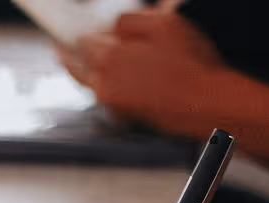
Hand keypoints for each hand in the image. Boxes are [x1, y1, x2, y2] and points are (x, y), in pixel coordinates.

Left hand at [56, 11, 226, 134]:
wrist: (206, 105)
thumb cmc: (191, 66)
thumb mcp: (165, 24)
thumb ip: (132, 21)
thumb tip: (114, 27)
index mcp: (108, 57)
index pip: (81, 41)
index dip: (77, 34)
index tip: (66, 33)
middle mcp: (104, 83)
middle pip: (77, 65)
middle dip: (71, 54)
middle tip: (62, 47)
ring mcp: (113, 103)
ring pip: (89, 82)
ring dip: (83, 70)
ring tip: (77, 61)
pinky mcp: (124, 116)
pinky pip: (105, 96)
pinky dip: (102, 86)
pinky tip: (110, 78)